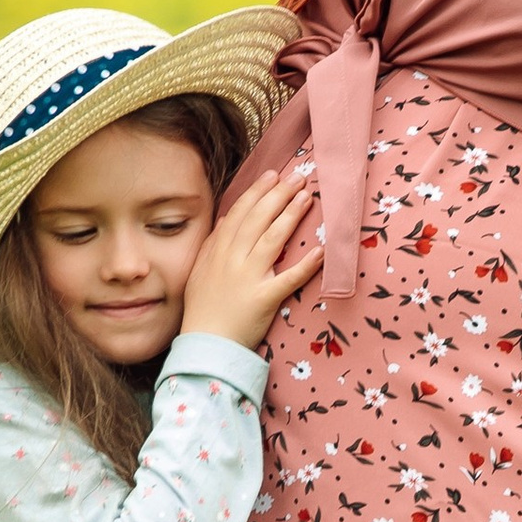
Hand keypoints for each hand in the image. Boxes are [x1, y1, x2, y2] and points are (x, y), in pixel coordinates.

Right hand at [180, 169, 323, 353]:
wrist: (206, 345)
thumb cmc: (203, 309)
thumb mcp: (200, 271)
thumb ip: (212, 243)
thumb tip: (225, 218)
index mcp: (218, 251)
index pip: (239, 213)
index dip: (257, 192)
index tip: (272, 176)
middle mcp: (233, 260)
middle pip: (258, 219)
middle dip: (278, 195)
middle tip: (297, 179)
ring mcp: (249, 278)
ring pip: (273, 239)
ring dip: (291, 216)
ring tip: (307, 198)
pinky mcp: (265, 299)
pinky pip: (289, 279)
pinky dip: (306, 265)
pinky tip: (321, 250)